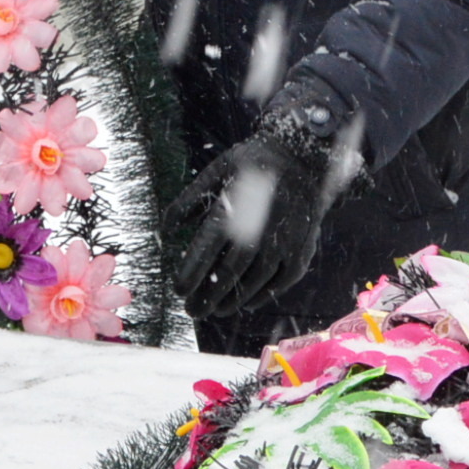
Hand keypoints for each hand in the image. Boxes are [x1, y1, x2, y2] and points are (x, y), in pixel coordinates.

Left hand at [170, 93, 363, 317]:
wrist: (302, 156)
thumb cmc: (253, 164)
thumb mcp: (217, 171)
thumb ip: (190, 200)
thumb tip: (167, 229)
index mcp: (234, 211)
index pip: (205, 252)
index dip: (190, 274)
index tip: (178, 290)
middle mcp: (259, 231)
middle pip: (229, 274)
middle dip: (207, 296)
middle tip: (192, 311)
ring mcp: (284, 243)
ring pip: (255, 282)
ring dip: (234, 300)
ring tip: (216, 311)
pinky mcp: (302, 248)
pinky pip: (283, 280)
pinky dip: (264, 295)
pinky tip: (249, 303)